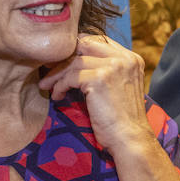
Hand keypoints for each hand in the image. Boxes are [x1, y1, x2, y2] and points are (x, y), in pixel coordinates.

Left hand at [39, 34, 152, 157]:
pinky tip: (57, 96)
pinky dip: (59, 86)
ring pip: (74, 61)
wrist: (130, 139)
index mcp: (132, 59)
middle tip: (49, 70)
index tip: (62, 63)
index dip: (77, 50)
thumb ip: (107, 70)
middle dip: (64, 57)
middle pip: (85, 44)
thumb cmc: (122, 119)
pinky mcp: (100, 79)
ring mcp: (113, 67)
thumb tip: (76, 62)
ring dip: (57, 74)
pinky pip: (70, 76)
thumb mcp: (120, 86)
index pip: (98, 41)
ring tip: (47, 86)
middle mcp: (125, 58)